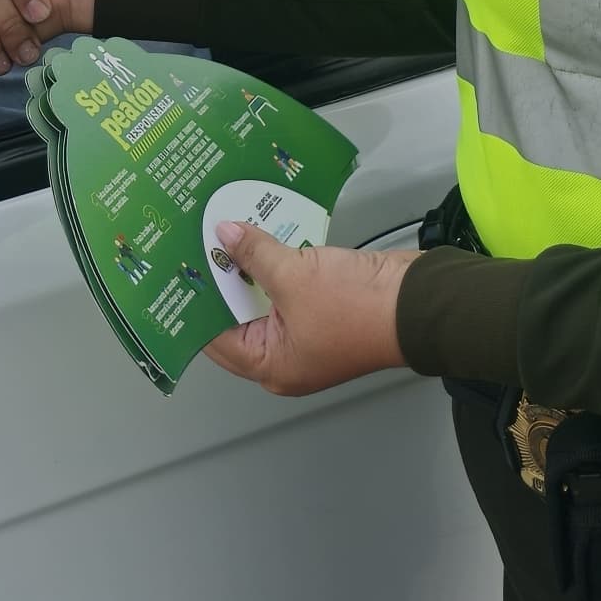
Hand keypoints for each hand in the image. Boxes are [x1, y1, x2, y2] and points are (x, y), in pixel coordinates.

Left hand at [200, 228, 415, 396]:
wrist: (421, 302)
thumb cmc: (358, 308)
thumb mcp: (294, 276)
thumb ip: (254, 255)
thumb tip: (226, 235)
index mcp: (272, 366)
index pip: (214, 339)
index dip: (195, 305)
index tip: (178, 272)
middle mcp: (286, 357)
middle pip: (238, 317)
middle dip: (221, 281)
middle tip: (195, 247)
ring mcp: (307, 333)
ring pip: (264, 299)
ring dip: (249, 268)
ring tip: (221, 234)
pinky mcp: (325, 309)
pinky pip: (289, 287)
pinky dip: (275, 264)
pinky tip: (259, 236)